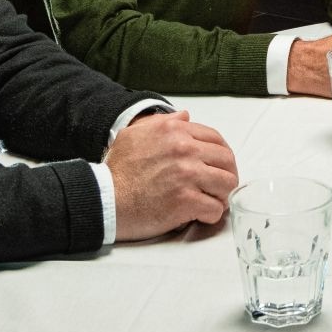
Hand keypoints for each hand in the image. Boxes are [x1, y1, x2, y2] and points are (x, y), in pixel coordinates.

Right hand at [107, 110, 238, 240]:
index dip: (221, 155)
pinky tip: (200, 215)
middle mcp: (184, 149)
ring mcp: (187, 175)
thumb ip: (162, 123)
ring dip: (221, 195)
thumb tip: (185, 116)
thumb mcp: (134, 135)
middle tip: (217, 187)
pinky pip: (215, 208)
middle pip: (227, 161)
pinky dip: (211, 214)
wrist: (104, 199)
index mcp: (174, 131)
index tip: (217, 166)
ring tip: (210, 201)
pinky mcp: (186, 201)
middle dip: (226, 175)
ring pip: (227, 184)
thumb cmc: (118, 170)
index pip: (216, 138)